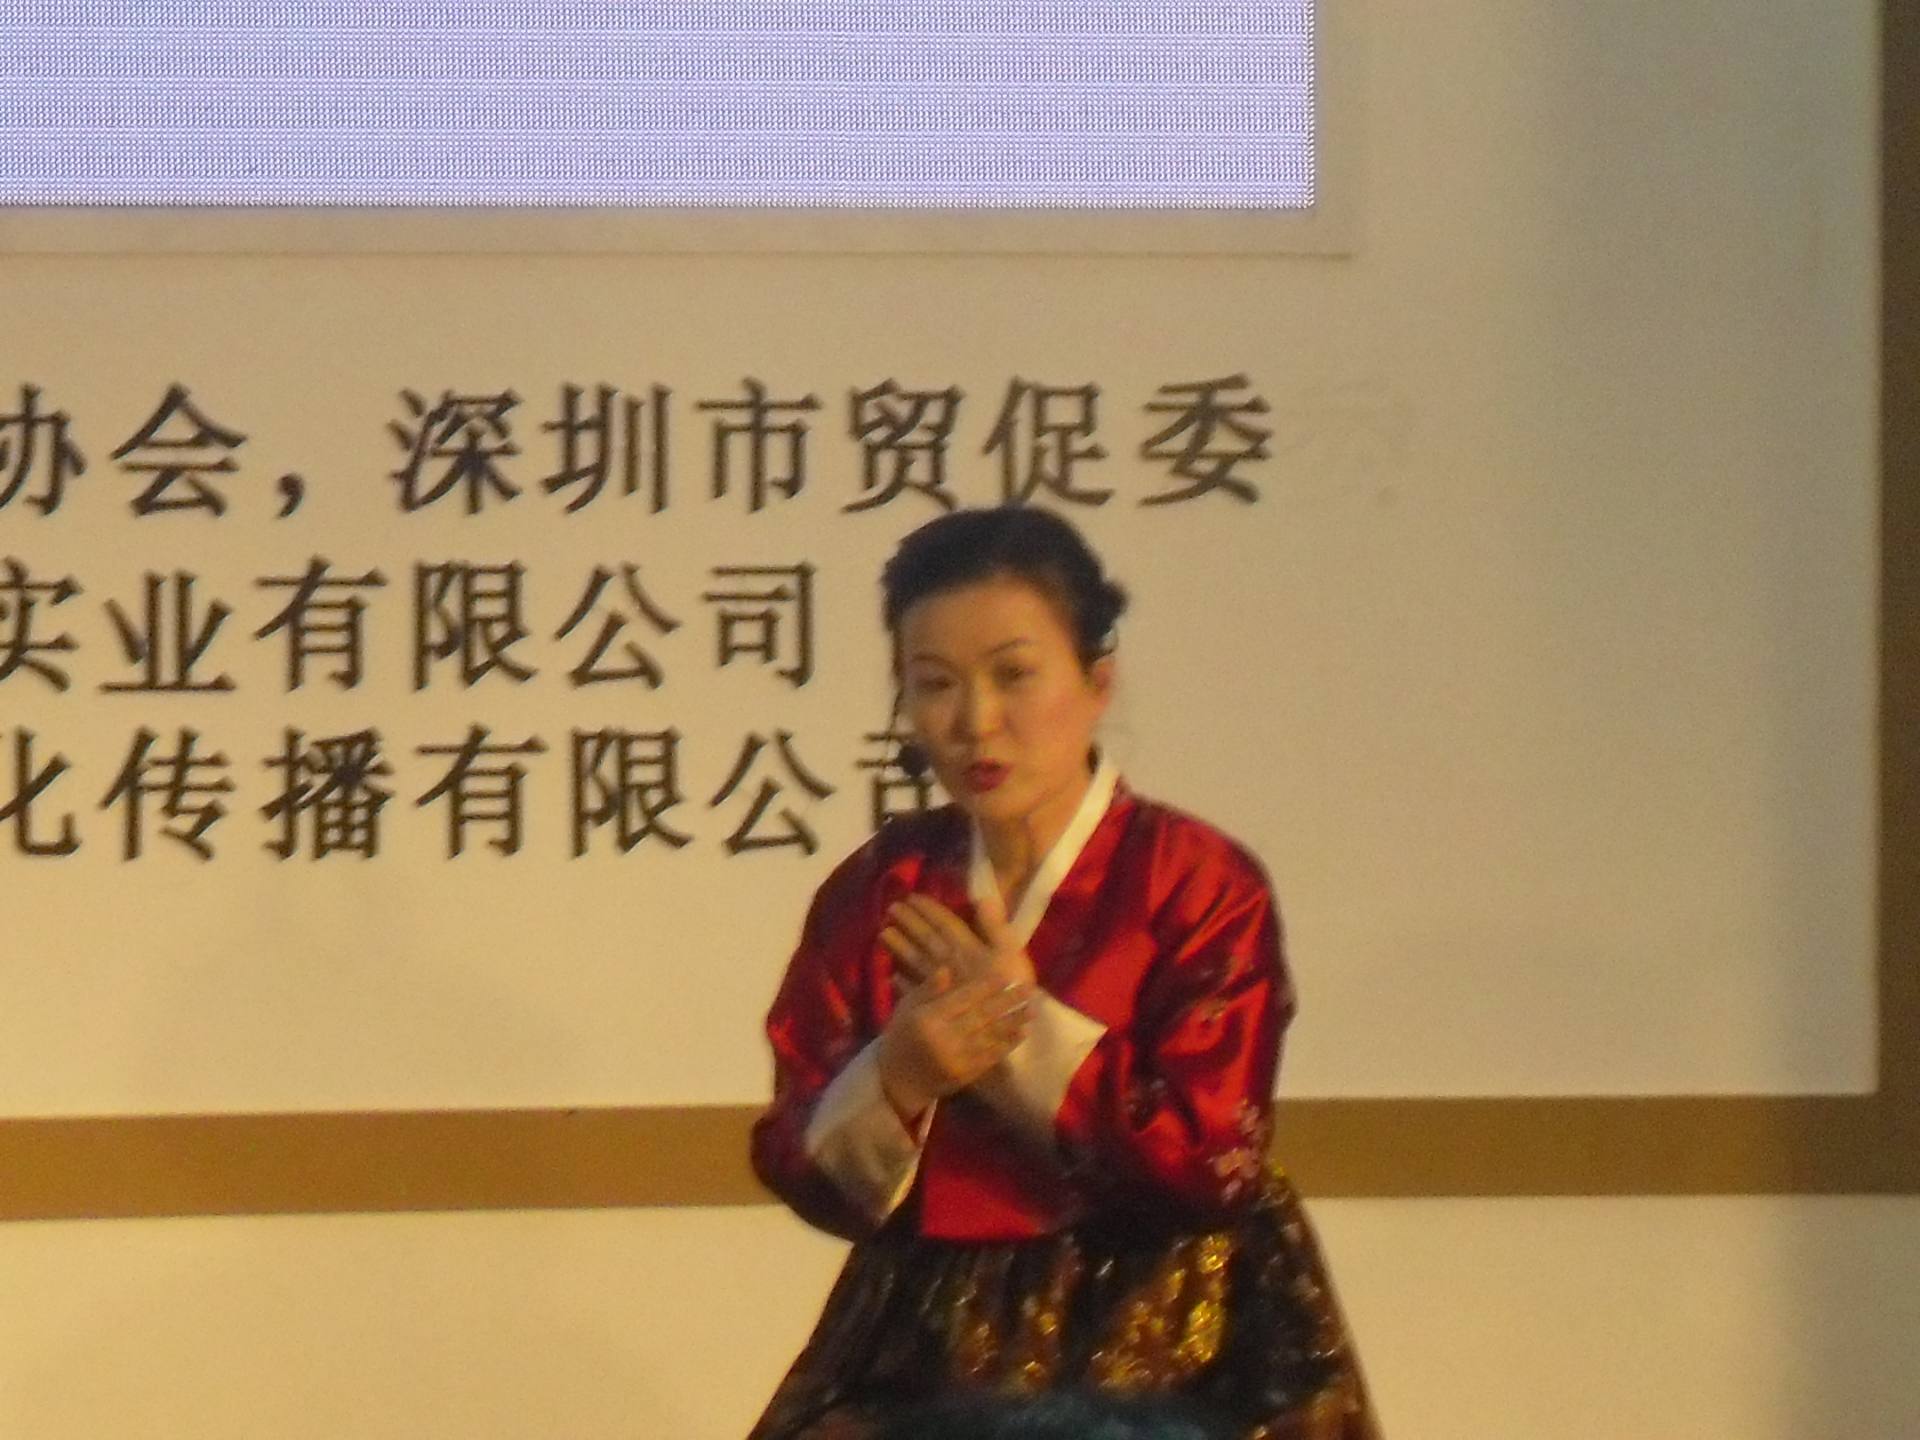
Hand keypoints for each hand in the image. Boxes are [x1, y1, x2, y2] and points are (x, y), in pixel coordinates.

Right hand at [876, 968, 1032, 1122]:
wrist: (897, 1081)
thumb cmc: (902, 1037)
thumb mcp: (906, 1009)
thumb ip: (927, 989)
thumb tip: (948, 968)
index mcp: (928, 1019)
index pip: (962, 999)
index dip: (985, 988)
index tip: (1005, 977)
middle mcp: (944, 1038)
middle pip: (982, 1016)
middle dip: (1007, 1002)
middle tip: (1029, 989)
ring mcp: (956, 1059)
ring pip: (990, 1037)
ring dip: (1013, 1023)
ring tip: (1031, 1010)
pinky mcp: (965, 1076)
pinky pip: (990, 1057)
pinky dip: (1007, 1045)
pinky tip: (1021, 1033)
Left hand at [881, 888, 1036, 993]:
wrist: (1007, 1024)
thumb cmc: (1012, 986)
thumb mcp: (1010, 952)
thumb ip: (995, 926)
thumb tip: (983, 897)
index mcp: (967, 948)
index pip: (944, 923)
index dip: (928, 910)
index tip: (912, 897)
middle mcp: (949, 962)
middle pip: (926, 939)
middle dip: (909, 922)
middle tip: (891, 908)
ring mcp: (940, 985)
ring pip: (916, 961)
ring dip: (899, 947)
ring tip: (882, 934)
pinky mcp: (937, 1004)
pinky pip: (916, 991)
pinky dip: (903, 983)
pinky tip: (891, 977)